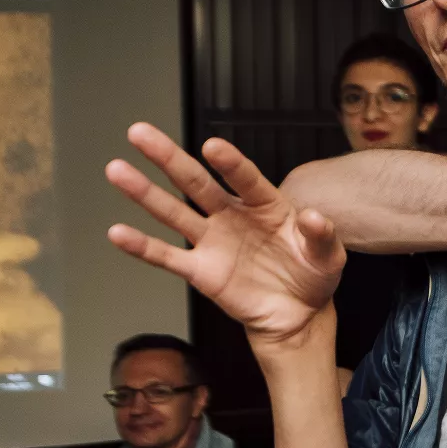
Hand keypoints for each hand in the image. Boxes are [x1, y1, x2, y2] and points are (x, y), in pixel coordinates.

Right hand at [105, 124, 345, 346]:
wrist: (298, 314)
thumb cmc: (313, 275)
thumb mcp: (329, 256)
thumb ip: (322, 235)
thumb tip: (313, 217)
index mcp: (265, 204)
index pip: (246, 179)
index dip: (230, 163)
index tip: (213, 147)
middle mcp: (232, 215)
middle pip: (195, 182)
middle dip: (168, 158)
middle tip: (139, 133)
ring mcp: (213, 241)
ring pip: (173, 212)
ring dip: (144, 193)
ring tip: (117, 170)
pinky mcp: (201, 271)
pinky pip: (167, 256)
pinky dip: (142, 246)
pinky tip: (117, 232)